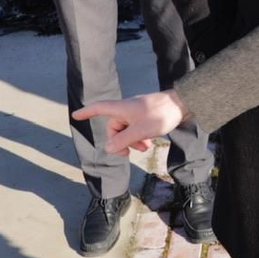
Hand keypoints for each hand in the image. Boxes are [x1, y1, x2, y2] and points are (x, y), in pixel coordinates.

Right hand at [74, 91, 190, 153]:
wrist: (182, 104)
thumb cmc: (160, 114)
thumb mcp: (140, 131)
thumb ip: (123, 141)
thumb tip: (108, 149)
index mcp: (122, 109)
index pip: (99, 108)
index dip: (86, 112)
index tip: (75, 115)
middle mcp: (127, 109)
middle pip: (114, 127)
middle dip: (121, 141)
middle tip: (131, 152)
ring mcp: (137, 113)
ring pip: (127, 130)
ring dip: (132, 141)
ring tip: (145, 147)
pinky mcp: (146, 116)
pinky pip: (136, 129)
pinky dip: (140, 137)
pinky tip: (149, 143)